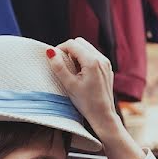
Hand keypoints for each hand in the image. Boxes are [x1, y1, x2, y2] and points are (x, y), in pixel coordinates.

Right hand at [48, 38, 146, 158]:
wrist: (103, 115)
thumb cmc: (86, 103)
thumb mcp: (69, 85)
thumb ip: (58, 67)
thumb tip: (50, 51)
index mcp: (92, 61)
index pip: (71, 44)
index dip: (60, 49)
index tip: (54, 60)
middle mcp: (101, 59)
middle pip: (80, 42)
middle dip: (69, 50)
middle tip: (63, 65)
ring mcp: (106, 63)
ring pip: (87, 48)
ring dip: (76, 54)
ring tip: (72, 71)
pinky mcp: (107, 68)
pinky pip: (93, 56)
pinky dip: (84, 59)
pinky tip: (81, 74)